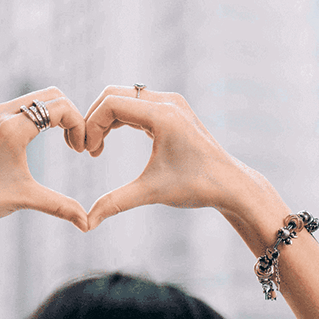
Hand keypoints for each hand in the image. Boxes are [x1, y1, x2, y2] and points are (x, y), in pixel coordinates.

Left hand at [0, 87, 89, 253]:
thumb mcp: (25, 199)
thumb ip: (60, 207)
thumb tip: (87, 224)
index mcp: (13, 128)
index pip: (61, 108)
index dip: (80, 125)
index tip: (81, 151)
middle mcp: (2, 113)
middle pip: (52, 95)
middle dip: (71, 117)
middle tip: (76, 145)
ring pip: (37, 98)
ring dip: (56, 115)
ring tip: (65, 142)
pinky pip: (22, 105)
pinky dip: (40, 116)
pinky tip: (43, 140)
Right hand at [83, 86, 289, 243]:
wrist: (231, 185)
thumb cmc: (196, 187)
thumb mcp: (151, 193)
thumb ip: (115, 203)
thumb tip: (86, 224)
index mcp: (162, 114)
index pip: (110, 104)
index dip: (91, 126)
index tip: (86, 153)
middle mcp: (167, 101)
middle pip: (113, 94)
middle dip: (93, 120)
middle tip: (86, 150)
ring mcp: (171, 102)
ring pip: (123, 97)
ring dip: (104, 119)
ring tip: (96, 149)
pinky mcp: (172, 109)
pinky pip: (135, 104)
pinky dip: (118, 119)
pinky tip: (109, 142)